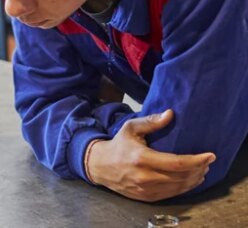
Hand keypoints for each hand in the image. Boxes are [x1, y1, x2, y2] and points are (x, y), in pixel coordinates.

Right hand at [87, 109, 215, 201]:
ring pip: (179, 188)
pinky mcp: (146, 197)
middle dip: (199, 169)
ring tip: (202, 170)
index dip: (197, 160)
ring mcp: (145, 189)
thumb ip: (151, 122)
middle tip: (207, 161)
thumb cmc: (118, 145)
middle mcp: (145, 177)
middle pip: (181, 177)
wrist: (100, 165)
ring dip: (194, 179)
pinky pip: (171, 194)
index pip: (177, 163)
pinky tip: (190, 180)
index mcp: (142, 158)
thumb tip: (170, 114)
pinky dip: (184, 188)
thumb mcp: (131, 128)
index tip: (210, 155)